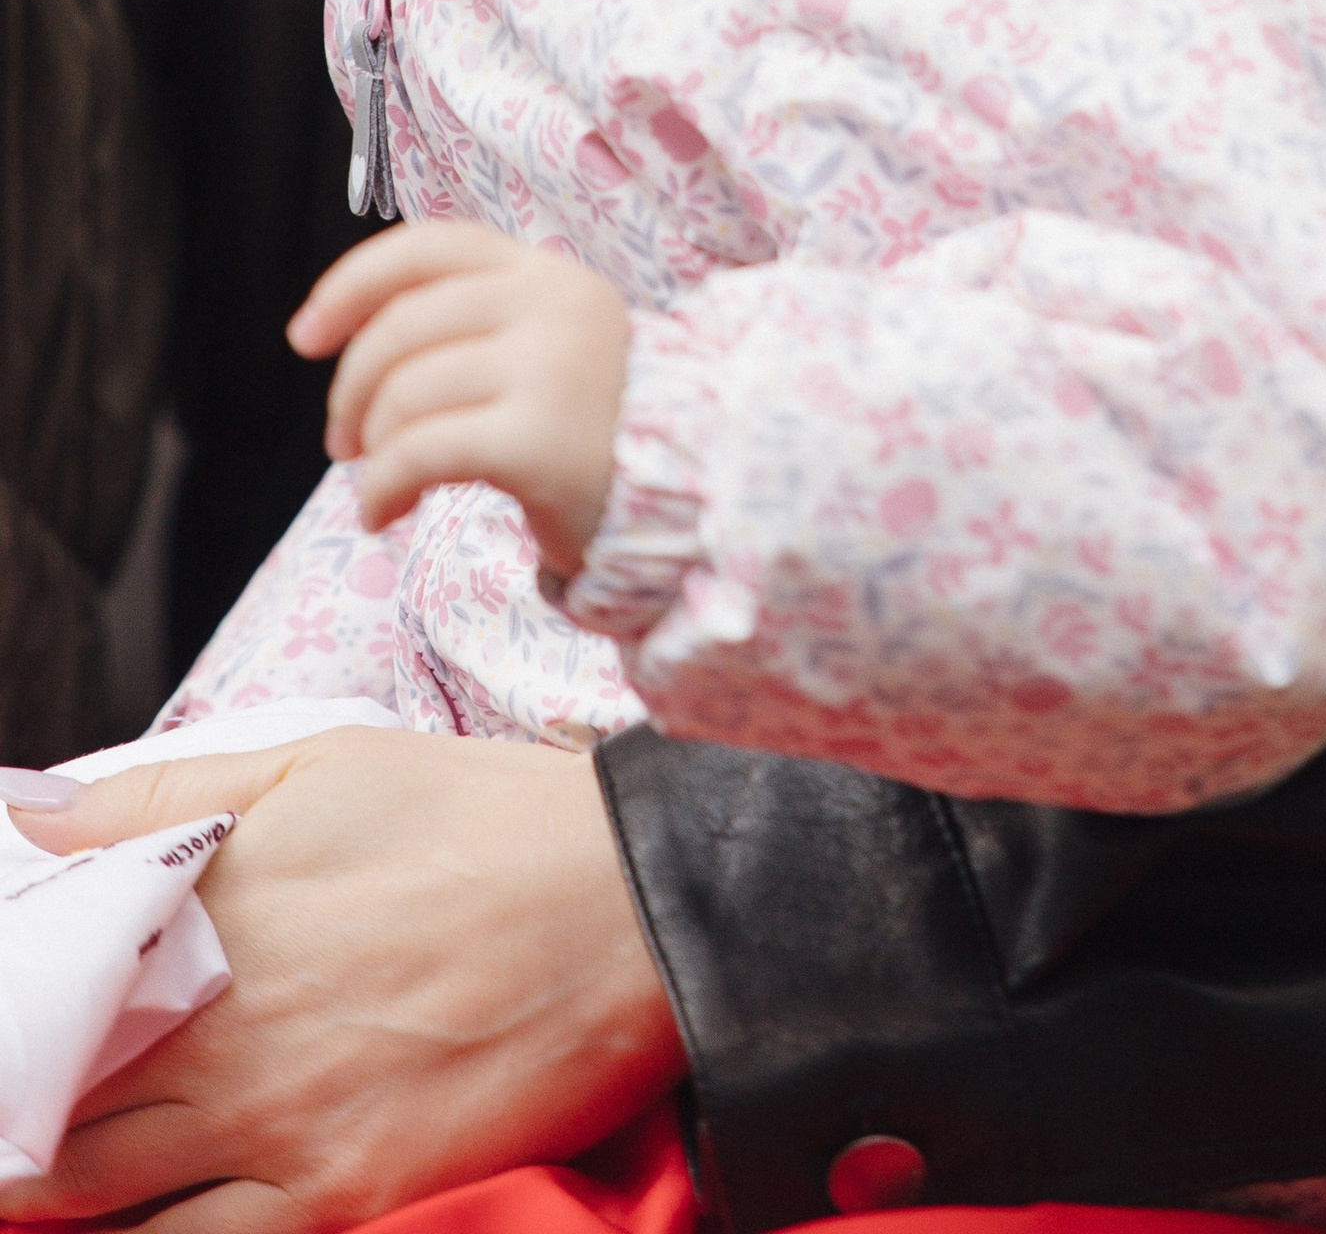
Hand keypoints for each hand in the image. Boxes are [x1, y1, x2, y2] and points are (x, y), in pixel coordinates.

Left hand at [0, 726, 680, 1232]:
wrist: (638, 908)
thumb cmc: (484, 818)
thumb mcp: (324, 762)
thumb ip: (162, 794)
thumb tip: (23, 811)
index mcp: (206, 910)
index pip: (40, 984)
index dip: (7, 1009)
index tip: (6, 1012)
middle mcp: (220, 1030)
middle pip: (44, 1107)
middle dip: (11, 1104)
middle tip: (13, 1093)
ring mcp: (274, 1125)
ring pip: (92, 1195)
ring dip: (44, 1183)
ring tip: (41, 1163)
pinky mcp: (338, 1194)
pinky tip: (130, 1219)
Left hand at [292, 221, 629, 575]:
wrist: (690, 486)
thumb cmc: (595, 420)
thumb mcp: (546, 339)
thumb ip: (473, 319)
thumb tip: (351, 333)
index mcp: (544, 271)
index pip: (427, 248)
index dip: (351, 285)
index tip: (305, 336)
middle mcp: (549, 304)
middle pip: (399, 329)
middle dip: (351, 391)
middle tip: (344, 442)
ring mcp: (548, 368)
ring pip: (404, 396)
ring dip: (368, 451)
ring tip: (377, 485)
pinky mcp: (539, 440)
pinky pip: (419, 454)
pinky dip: (381, 489)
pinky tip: (383, 514)